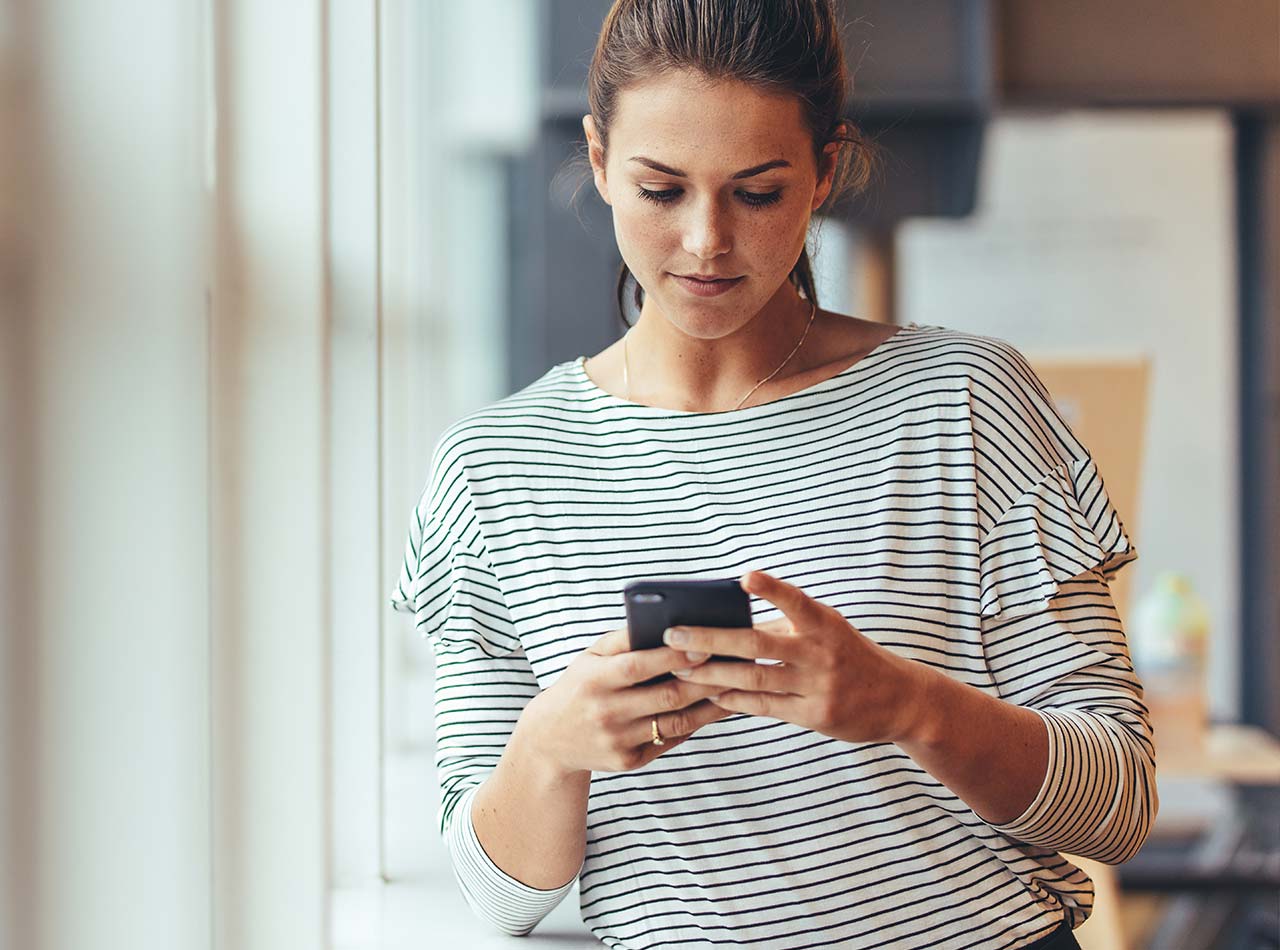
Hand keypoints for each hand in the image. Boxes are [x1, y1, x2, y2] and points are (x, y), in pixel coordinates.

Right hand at [519, 627, 734, 777]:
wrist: (550, 740)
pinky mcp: (629, 762)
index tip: (705, 645)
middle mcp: (606, 712)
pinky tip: (717, 709)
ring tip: (738, 687)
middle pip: (667, 696)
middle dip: (706, 680)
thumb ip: (624, 639)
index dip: (674, 656)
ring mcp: (618, 741)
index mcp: (595, 680)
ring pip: (676, 722)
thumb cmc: (579, 686)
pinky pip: (670, 740)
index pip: (639, 666)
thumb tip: (665, 620)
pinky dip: (696, 724)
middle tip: (738, 665)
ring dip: (711, 705)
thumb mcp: (590, 657)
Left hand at [662, 570, 933, 745]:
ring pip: (754, 678)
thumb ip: (787, 626)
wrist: (900, 699)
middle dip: (711, 639)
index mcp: (825, 624)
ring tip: (679, 667)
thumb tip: (730, 622)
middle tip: (674, 634)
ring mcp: (818, 686)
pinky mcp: (815, 715)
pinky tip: (710, 693)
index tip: (745, 577)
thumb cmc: (850, 656)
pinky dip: (734, 699)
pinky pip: (764, 706)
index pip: (796, 601)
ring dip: (712, 673)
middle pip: (757, 643)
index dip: (772, 589)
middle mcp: (821, 653)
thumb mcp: (829, 631)